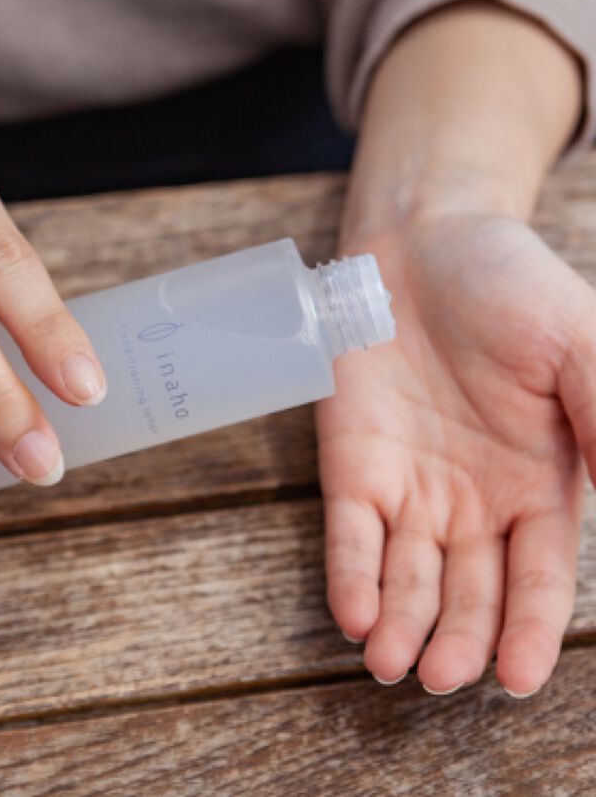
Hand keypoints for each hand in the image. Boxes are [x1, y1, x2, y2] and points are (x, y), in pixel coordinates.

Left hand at [317, 212, 595, 696]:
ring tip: (389, 663)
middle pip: (470, 592)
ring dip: (400, 623)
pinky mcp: (352, 467)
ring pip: (407, 576)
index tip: (519, 679)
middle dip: (458, 638)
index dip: (533, 630)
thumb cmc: (510, 288)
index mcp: (541, 486)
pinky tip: (353, 615)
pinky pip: (351, 533)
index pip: (540, 578)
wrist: (420, 244)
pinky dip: (351, 575)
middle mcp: (475, 504)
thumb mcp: (581, 346)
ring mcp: (410, 488)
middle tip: (442, 676)